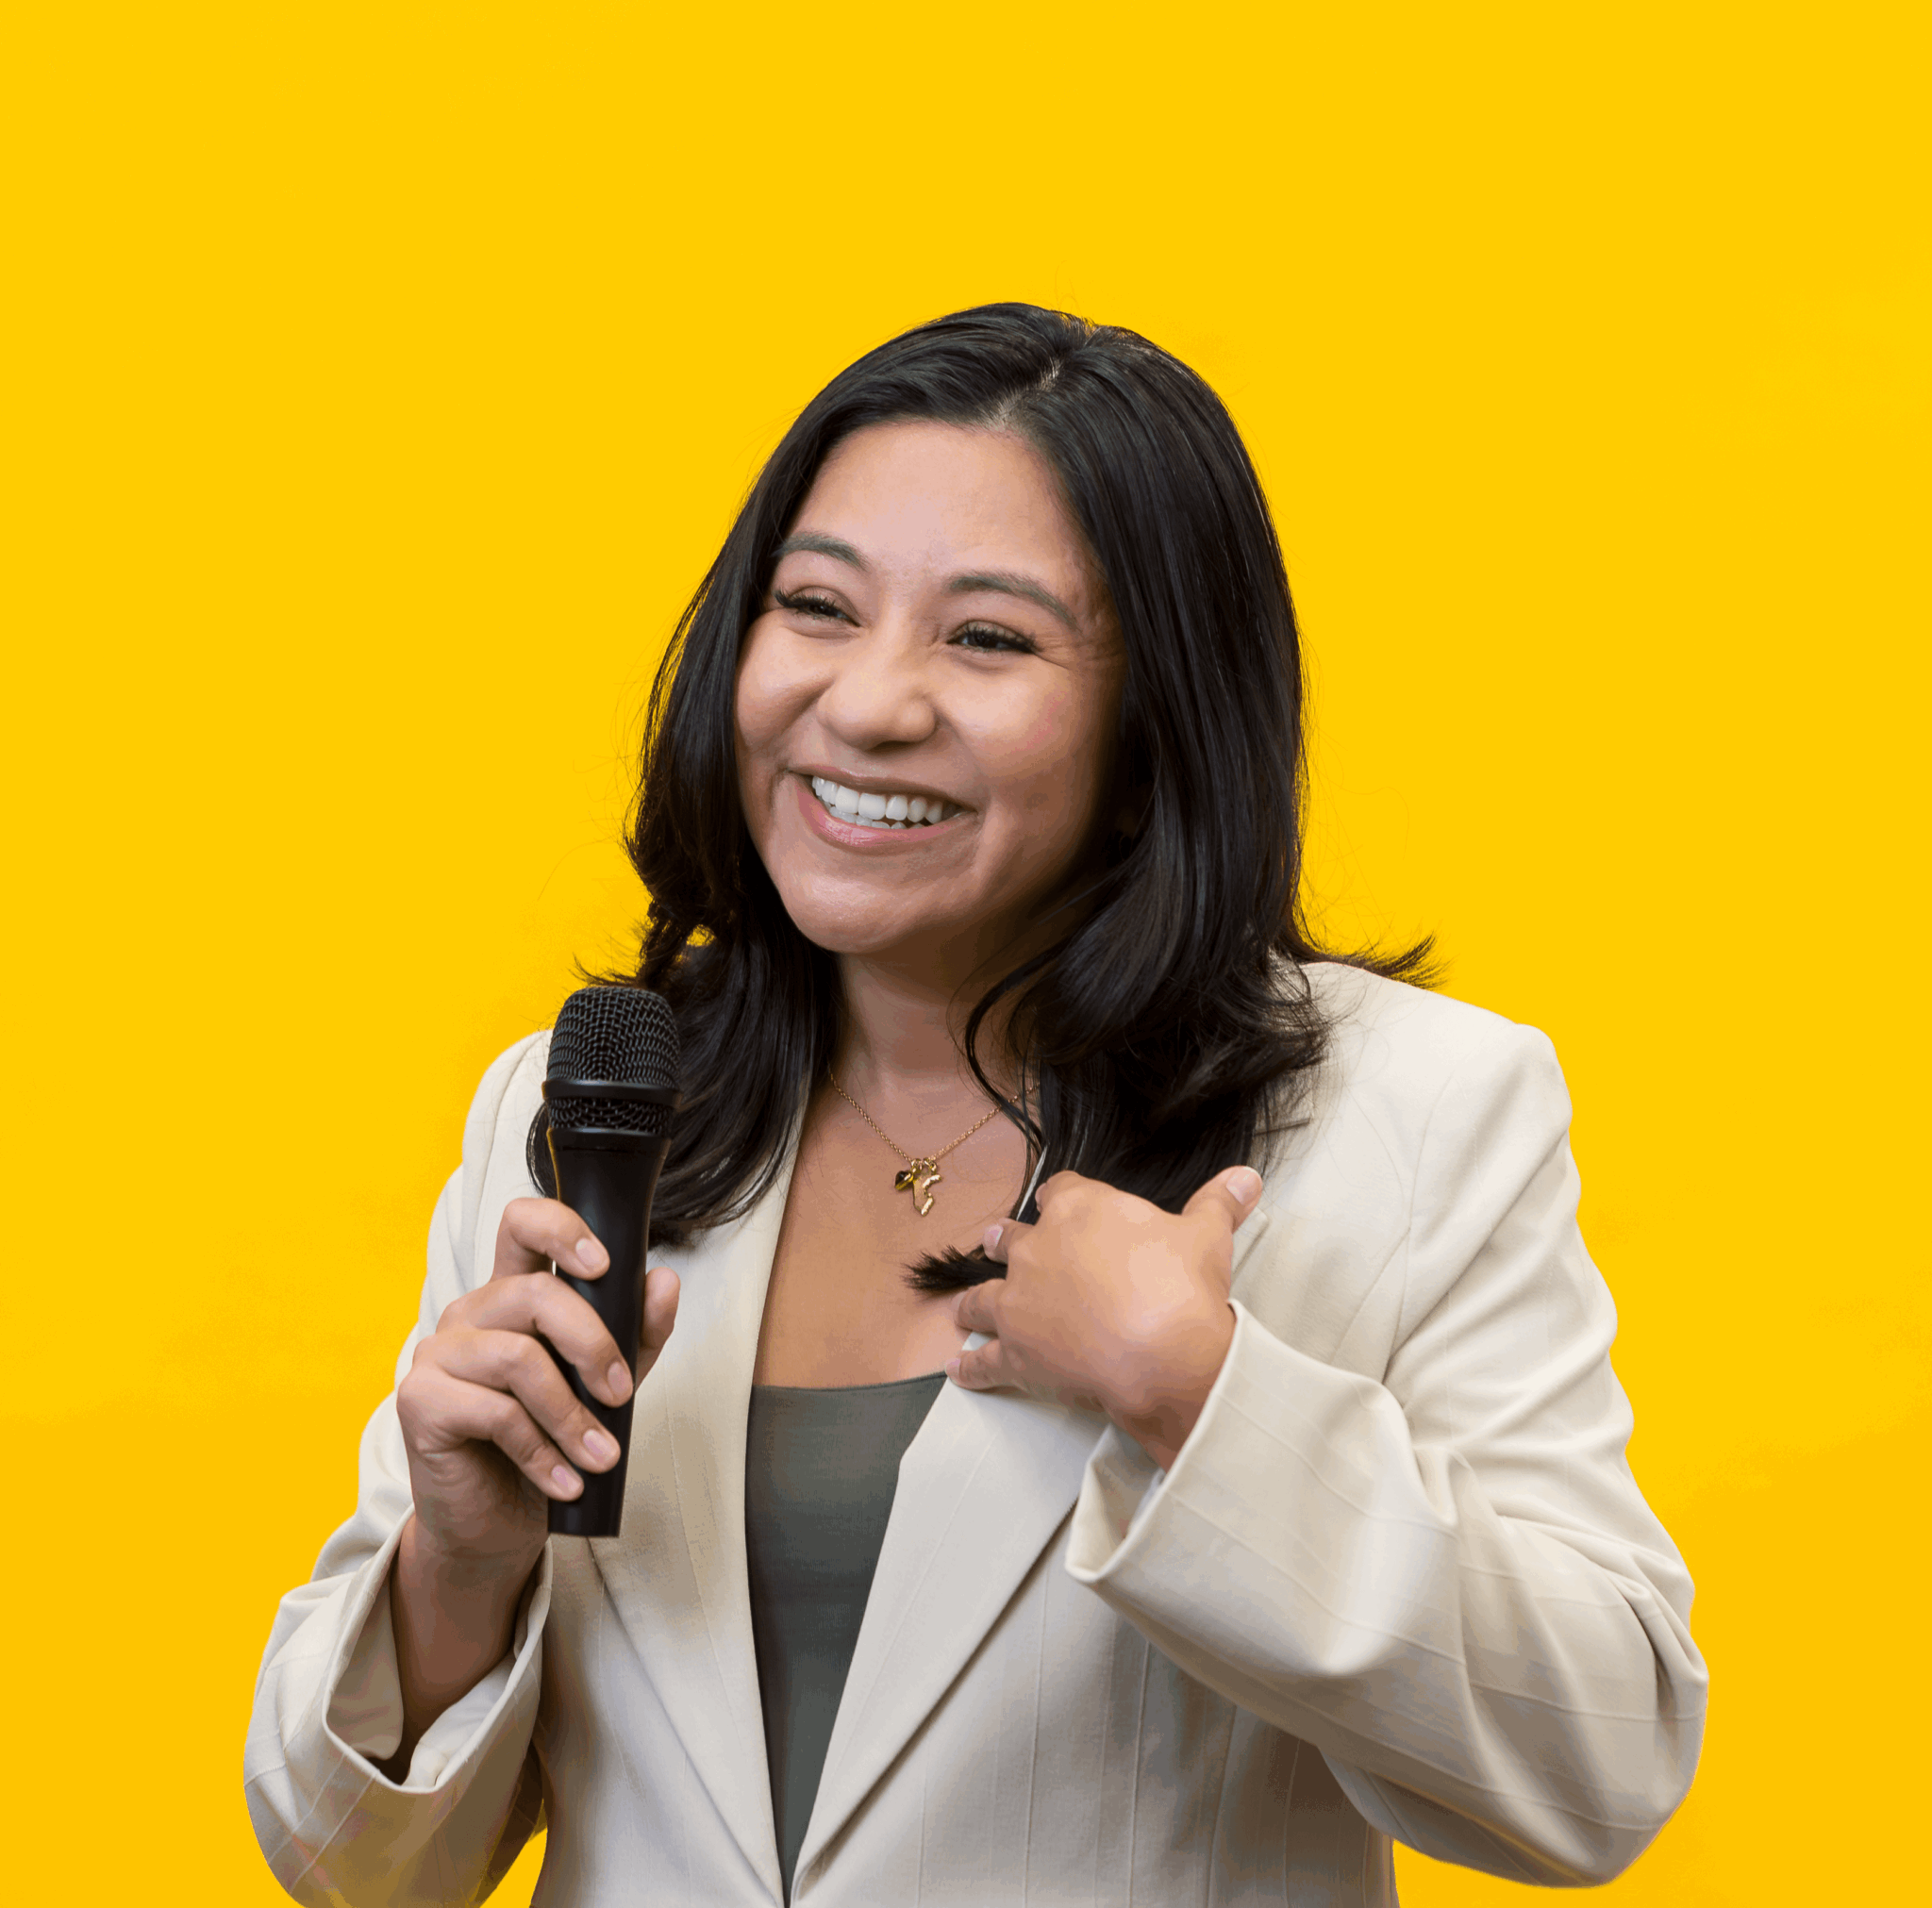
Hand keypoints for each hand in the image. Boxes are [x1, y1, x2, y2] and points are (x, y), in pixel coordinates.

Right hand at [395, 1196, 680, 1577]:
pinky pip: (496, 1413)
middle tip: (620, 1396)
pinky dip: (542, 1452)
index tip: (603, 1264)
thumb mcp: (605, 1386)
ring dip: (571, 1415)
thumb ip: (636, 1334)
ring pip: (519, 1358)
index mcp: (510, 1297)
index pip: (522, 1225)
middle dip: (592, 1345)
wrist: (492, 1523)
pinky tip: (563, 1481)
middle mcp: (470, 1315)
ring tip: (599, 1457)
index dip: (560, 1229)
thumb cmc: (545, 1444)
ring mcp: (438, 1355)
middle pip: (535, 1294)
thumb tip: (664, 1282)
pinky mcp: (421, 1402)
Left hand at [948, 1166, 1261, 1469]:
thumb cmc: (1181, 1288)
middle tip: (997, 1240)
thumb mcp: (1207, 1235)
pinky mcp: (1016, 1351)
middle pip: (1009, 1238)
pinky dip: (970, 1368)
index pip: (1060, 1191)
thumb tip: (1246, 1177)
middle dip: (1004, 1240)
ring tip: (962, 1305)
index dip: (1060, 1197)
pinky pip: (984, 1360)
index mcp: (1080, 1210)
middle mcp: (1039, 1248)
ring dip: (973, 1300)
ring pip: (983, 1296)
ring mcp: (1020, 1300)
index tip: (1059, 1203)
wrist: (1161, 1352)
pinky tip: (956, 1371)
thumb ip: (1220, 1202)